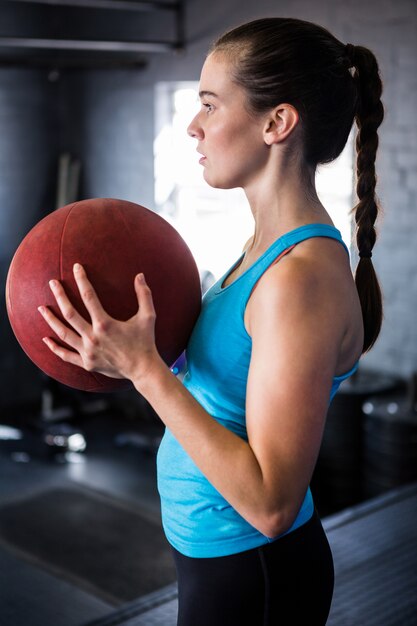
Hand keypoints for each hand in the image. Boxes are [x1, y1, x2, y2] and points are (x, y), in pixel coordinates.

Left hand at [38, 263, 160, 381]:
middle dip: (60, 296)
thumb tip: (140, 275)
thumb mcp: (148, 317)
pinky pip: (66, 355)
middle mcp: (93, 337)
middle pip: (70, 313)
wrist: (143, 369)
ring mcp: (88, 351)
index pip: (89, 297)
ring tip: (41, 308)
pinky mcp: (87, 362)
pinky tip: (45, 339)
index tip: (76, 267)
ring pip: (63, 333)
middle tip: (52, 283)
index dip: (82, 280)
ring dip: (51, 320)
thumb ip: (144, 295)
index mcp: (105, 324)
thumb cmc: (145, 342)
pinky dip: (55, 348)